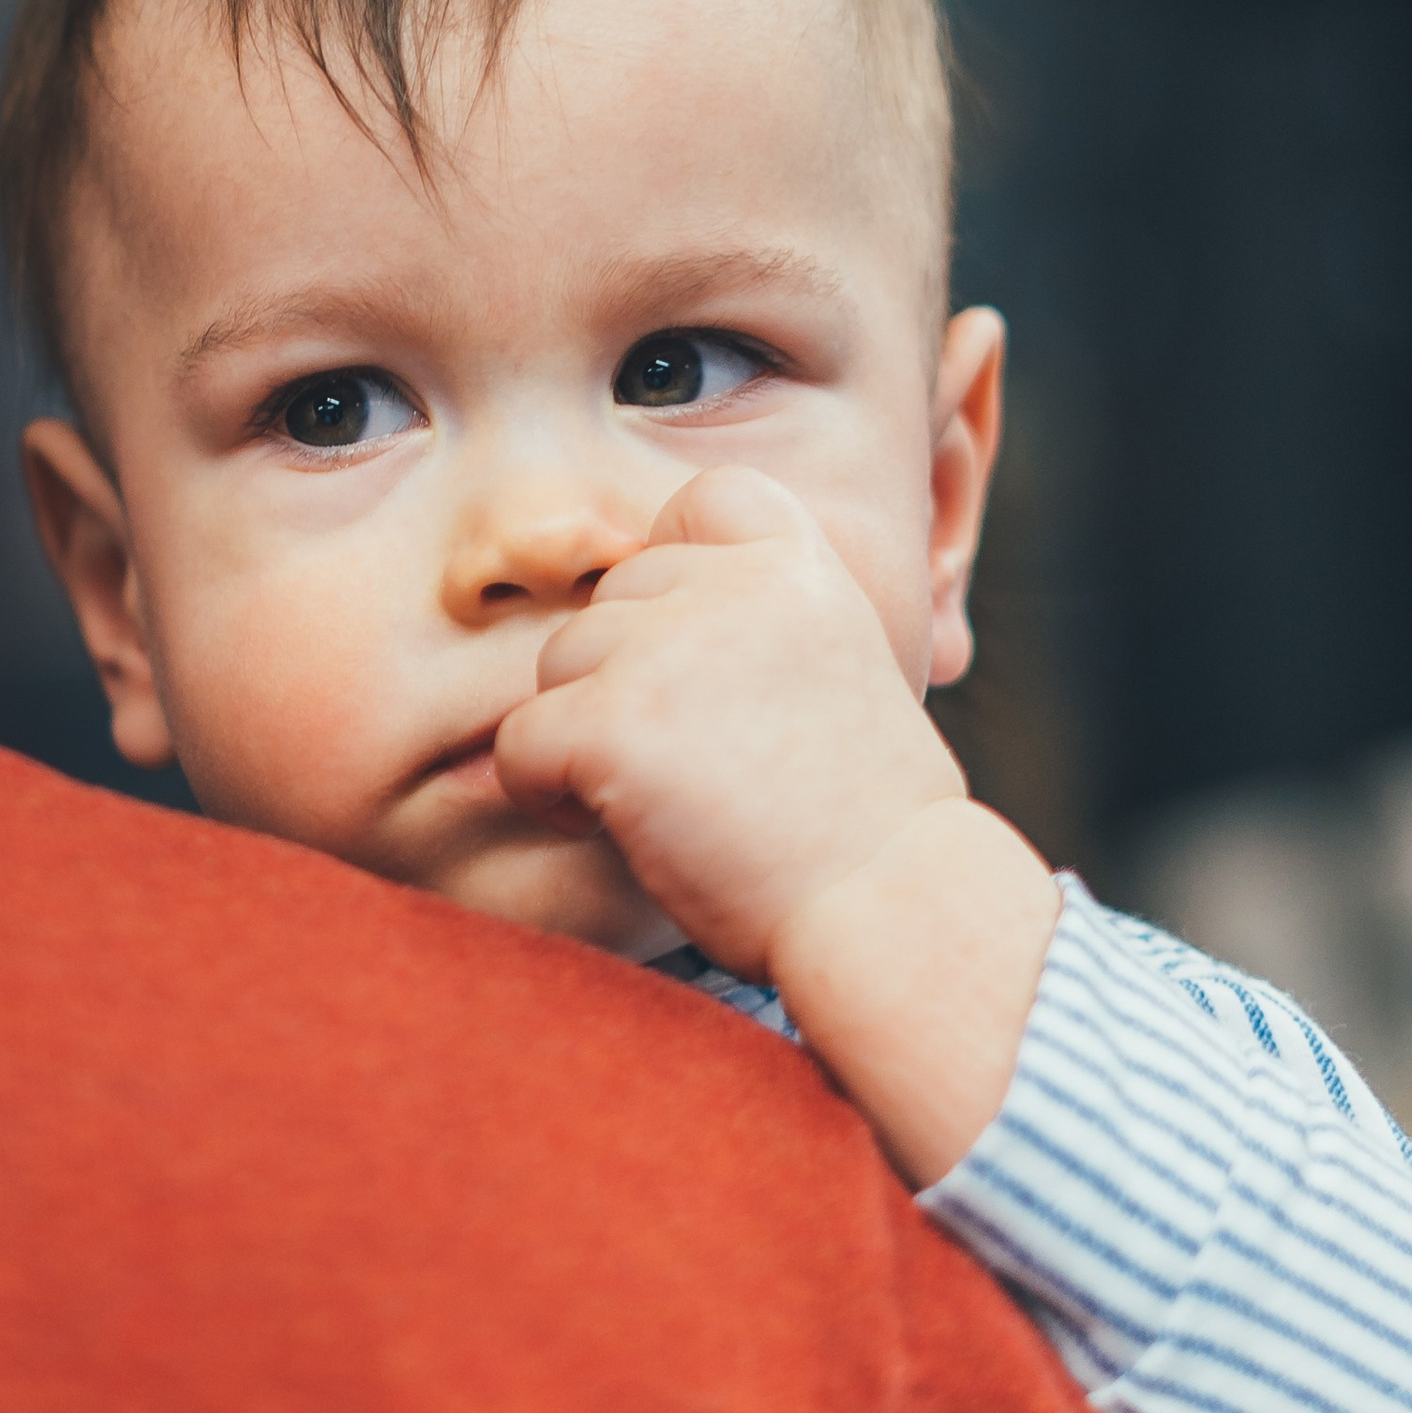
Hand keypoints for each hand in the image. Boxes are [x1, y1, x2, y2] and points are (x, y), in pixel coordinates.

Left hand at [490, 467, 1058, 1182]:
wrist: (890, 910)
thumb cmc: (868, 824)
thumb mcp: (844, 674)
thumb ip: (759, 629)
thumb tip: (657, 633)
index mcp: (800, 567)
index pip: (704, 502)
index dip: (677, 568)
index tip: (696, 656)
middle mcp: (730, 587)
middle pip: (614, 598)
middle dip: (627, 678)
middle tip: (686, 763)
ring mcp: (665, 651)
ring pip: (558, 663)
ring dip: (585, 732)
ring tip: (656, 799)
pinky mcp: (613, 725)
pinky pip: (521, 740)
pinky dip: (546, 790)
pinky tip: (610, 827)